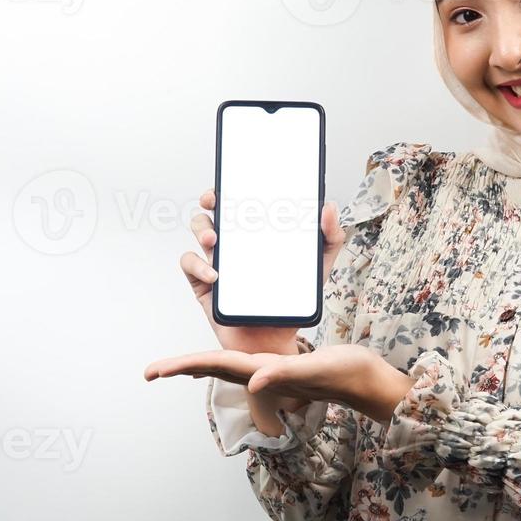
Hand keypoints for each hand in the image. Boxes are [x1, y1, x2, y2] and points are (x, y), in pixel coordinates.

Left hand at [144, 344, 413, 425]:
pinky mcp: (284, 365)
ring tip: (170, 369)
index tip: (155, 371)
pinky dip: (224, 360)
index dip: (184, 366)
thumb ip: (284, 376)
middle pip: (213, 368)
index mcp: (265, 371)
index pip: (216, 366)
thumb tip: (250, 383)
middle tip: (148, 373)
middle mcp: (263, 373)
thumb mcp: (319, 370)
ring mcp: (272, 371)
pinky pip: (245, 364)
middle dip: (180, 368)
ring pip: (225, 368)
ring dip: (197, 366)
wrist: (371, 383)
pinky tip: (216, 363)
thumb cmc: (349, 374)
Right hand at [181, 186, 345, 355]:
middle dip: (210, 201)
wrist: (276, 339)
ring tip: (213, 239)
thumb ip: (330, 237)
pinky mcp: (203, 284)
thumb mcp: (319, 267)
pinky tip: (215, 275)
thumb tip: (329, 206)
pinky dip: (198, 265)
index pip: (240, 203)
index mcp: (255, 235)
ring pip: (198, 232)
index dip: (233, 187)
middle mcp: (233, 244)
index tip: (232, 181)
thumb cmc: (292, 301)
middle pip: (214, 211)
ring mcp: (215, 262)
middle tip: (215, 200)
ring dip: (201, 229)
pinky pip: (190, 265)